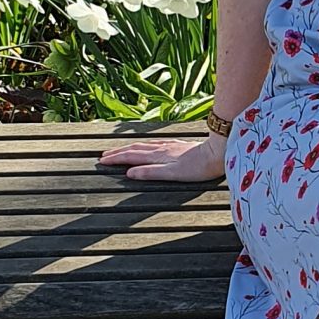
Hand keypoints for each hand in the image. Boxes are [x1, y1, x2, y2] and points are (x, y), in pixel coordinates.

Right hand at [97, 130, 227, 183]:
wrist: (217, 153)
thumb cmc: (197, 168)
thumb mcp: (172, 174)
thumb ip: (151, 172)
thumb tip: (129, 173)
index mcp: (157, 156)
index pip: (130, 156)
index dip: (115, 159)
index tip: (101, 161)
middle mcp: (160, 148)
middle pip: (134, 149)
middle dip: (117, 152)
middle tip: (103, 156)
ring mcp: (168, 145)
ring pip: (143, 145)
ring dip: (128, 148)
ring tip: (118, 150)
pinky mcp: (177, 145)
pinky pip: (153, 144)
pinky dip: (143, 145)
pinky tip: (146, 146)